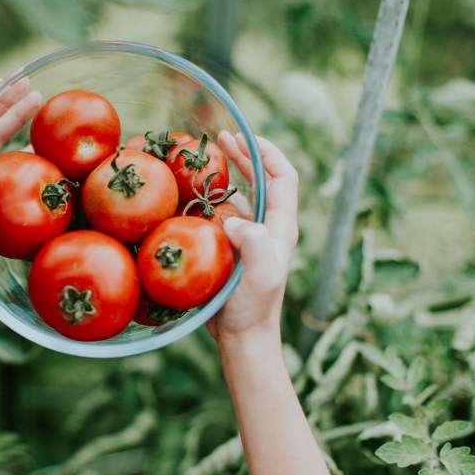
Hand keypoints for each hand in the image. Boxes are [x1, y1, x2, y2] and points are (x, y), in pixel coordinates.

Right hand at [207, 132, 299, 345]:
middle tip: (219, 138)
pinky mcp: (234, 249)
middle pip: (263, 179)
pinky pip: (225, 214)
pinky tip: (191, 196)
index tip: (243, 137)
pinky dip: (211, 198)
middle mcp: (270, 227)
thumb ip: (255, 243)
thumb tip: (235, 219)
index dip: (267, 152)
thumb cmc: (253, 308)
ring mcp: (252, 238)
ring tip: (204, 160)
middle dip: (245, 154)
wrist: (243, 337)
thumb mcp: (260, 275)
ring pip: (243, 195)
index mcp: (281, 226)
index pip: (284, 177)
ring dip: (228, 173)